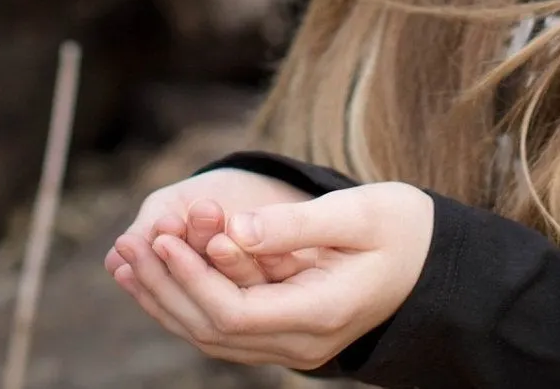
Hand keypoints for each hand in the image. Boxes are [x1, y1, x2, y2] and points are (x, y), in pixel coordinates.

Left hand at [108, 181, 434, 370]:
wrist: (435, 264)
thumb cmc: (404, 228)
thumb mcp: (359, 212)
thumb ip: (295, 224)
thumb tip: (235, 230)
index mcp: (321, 312)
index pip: (234, 313)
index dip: (191, 278)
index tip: (160, 236)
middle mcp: (302, 344)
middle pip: (213, 332)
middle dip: (164, 289)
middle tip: (124, 246)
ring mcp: (293, 347)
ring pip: (212, 337)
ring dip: (165, 300)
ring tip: (124, 260)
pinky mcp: (284, 334)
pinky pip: (224, 329)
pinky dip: (185, 302)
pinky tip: (157, 273)